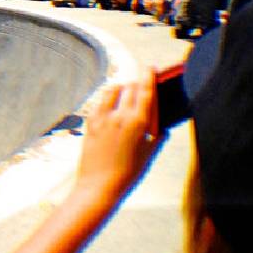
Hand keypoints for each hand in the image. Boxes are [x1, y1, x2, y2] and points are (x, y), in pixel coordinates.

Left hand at [75, 68, 162, 199]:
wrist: (99, 185)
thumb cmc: (129, 173)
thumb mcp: (150, 153)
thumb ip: (157, 136)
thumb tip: (162, 126)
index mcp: (138, 123)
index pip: (145, 91)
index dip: (149, 76)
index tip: (151, 67)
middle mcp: (119, 116)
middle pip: (130, 88)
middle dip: (137, 82)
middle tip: (143, 83)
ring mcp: (102, 117)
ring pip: (113, 90)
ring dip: (122, 88)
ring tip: (127, 93)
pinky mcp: (90, 122)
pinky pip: (101, 102)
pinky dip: (109, 99)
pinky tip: (113, 105)